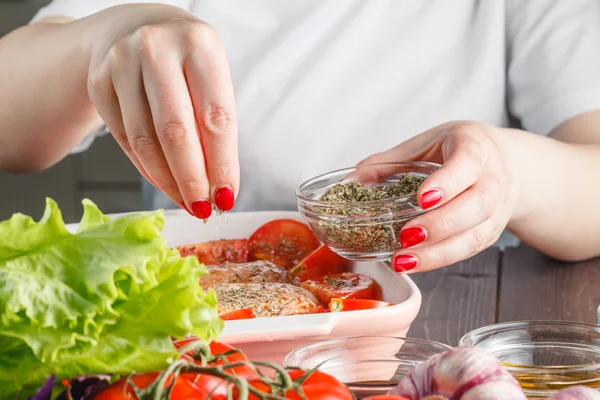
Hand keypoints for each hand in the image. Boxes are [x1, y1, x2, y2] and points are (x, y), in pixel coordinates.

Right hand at [85, 4, 238, 217]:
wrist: (135, 27)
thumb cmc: (184, 60)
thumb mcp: (211, 77)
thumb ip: (215, 125)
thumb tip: (219, 186)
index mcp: (199, 44)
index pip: (215, 116)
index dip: (222, 163)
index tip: (227, 196)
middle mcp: (157, 48)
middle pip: (176, 130)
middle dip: (192, 178)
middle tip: (203, 208)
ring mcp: (122, 63)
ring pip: (146, 139)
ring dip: (168, 180)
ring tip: (186, 201)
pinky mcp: (98, 82)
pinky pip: (125, 138)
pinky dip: (147, 168)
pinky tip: (163, 182)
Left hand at [358, 121, 519, 272]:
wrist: (506, 162)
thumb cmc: (458, 150)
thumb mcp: (426, 144)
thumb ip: (389, 162)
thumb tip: (349, 181)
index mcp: (476, 147)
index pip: (467, 163)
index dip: (447, 182)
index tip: (421, 198)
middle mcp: (494, 179)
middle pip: (477, 205)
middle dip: (441, 224)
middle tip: (406, 236)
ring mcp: (496, 209)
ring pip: (476, 234)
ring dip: (438, 252)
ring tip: (403, 260)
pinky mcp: (490, 232)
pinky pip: (469, 249)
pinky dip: (440, 259)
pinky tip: (414, 263)